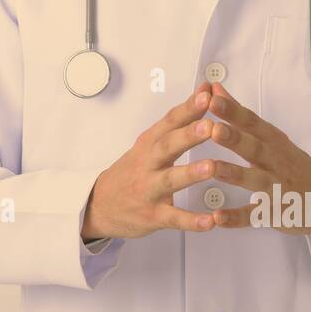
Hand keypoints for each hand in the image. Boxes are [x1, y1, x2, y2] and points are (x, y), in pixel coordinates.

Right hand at [83, 82, 237, 239]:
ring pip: (170, 181)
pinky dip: (192, 221)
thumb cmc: (132, 170)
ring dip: (190, 173)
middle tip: (211, 126)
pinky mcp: (152, 216)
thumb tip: (206, 90)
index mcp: (149, 143)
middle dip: (189, 135)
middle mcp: (148, 163)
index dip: (188, 108)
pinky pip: (174, 218)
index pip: (169, 121)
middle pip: (168, 146)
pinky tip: (211, 221)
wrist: (98, 205)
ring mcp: (149, 190)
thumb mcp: (149, 143)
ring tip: (211, 167)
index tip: (208, 94)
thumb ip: (179, 120)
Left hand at [201, 82, 310, 241]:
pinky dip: (236, 217)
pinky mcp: (275, 213)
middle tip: (212, 128)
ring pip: (253, 180)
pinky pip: (254, 215)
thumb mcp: (271, 137)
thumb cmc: (291, 164)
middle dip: (233, 138)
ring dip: (233, 173)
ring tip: (212, 167)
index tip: (212, 97)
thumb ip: (240, 116)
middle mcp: (275, 161)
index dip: (232, 110)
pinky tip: (217, 217)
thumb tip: (215, 88)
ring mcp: (276, 188)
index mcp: (273, 141)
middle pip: (253, 147)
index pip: (251, 122)